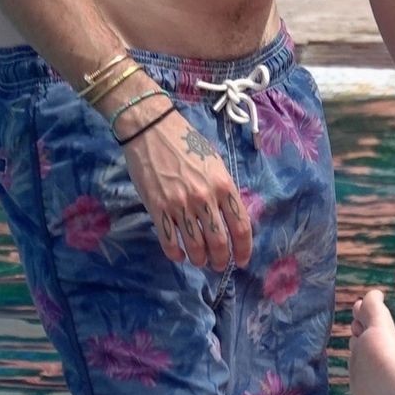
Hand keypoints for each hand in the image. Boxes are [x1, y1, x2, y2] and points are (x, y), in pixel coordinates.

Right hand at [116, 101, 252, 271]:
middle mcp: (204, 198)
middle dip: (221, 260)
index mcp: (223, 185)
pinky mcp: (157, 208)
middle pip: (219, 242)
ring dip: (200, 259)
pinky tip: (179, 256)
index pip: (241, 226)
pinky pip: (169, 241)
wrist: (150, 129)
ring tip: (200, 262)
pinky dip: (176, 254)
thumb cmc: (186, 141)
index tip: (242, 260)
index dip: (244, 249)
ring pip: (195, 246)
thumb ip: (223, 189)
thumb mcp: (215, 162)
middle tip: (219, 265)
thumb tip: (230, 214)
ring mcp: (180, 205)